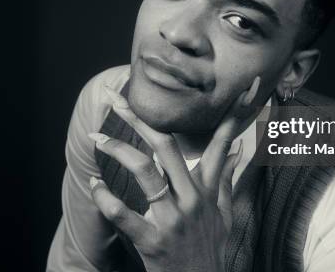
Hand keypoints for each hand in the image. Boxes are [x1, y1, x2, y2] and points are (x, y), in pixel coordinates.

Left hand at [88, 77, 260, 271]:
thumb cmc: (210, 249)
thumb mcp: (225, 214)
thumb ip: (228, 180)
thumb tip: (239, 151)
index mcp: (207, 189)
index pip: (220, 143)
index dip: (230, 114)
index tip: (236, 86)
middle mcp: (191, 198)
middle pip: (166, 146)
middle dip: (138, 118)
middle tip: (115, 98)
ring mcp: (172, 219)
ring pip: (145, 172)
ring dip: (117, 150)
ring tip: (96, 139)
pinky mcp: (152, 241)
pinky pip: (124, 215)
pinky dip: (105, 198)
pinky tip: (95, 185)